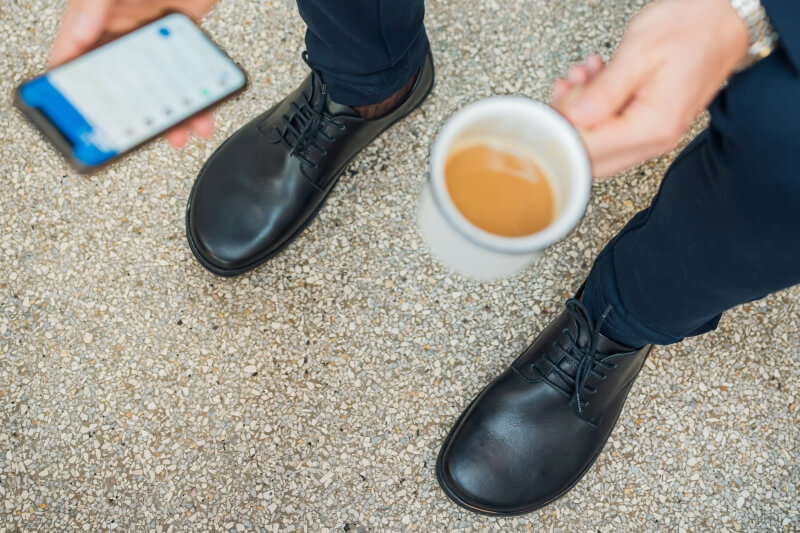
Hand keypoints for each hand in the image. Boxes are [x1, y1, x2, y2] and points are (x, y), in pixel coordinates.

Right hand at [50, 0, 219, 147]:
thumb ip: (91, 6)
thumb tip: (77, 34)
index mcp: (93, 15)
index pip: (73, 58)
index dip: (72, 91)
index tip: (79, 119)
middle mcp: (119, 26)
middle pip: (119, 81)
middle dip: (129, 113)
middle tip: (135, 138)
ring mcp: (152, 33)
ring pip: (157, 84)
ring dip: (170, 113)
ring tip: (180, 133)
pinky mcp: (182, 35)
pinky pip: (186, 72)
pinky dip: (196, 94)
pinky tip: (203, 111)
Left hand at [552, 0, 749, 177]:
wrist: (723, 15)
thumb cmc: (691, 26)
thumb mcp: (637, 53)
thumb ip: (603, 92)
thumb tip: (573, 120)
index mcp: (652, 127)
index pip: (589, 153)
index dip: (563, 132)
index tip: (554, 105)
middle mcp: (655, 139)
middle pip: (591, 157)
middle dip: (570, 124)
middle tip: (567, 88)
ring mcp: (653, 133)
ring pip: (599, 142)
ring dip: (581, 111)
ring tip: (583, 75)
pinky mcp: (649, 122)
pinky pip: (611, 127)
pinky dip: (595, 105)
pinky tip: (595, 78)